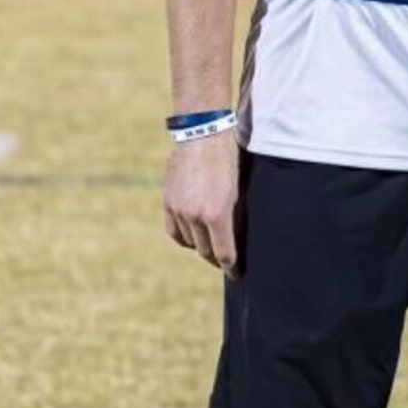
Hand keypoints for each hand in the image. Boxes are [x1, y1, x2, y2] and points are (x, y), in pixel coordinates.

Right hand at [163, 133, 240, 273]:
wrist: (202, 134)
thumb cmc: (228, 159)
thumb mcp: (239, 190)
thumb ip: (235, 216)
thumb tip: (236, 238)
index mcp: (216, 214)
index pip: (224, 252)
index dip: (231, 267)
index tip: (236, 273)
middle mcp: (195, 215)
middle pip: (205, 250)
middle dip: (217, 259)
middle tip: (226, 262)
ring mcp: (179, 209)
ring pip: (189, 242)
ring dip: (200, 247)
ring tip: (211, 248)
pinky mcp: (168, 202)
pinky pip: (174, 231)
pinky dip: (184, 237)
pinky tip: (192, 238)